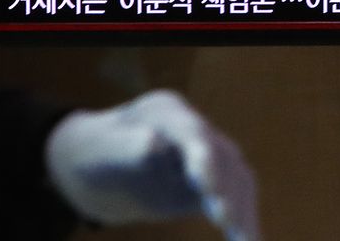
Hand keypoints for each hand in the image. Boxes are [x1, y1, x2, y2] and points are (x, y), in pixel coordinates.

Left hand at [44, 89, 258, 240]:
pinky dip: (245, 218)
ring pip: (238, 179)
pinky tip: (248, 239)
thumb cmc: (91, 153)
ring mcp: (208, 153)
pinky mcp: (213, 180)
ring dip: (245, 210)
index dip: (204, 162)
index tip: (208, 191)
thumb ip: (123, 146)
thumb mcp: (97, 149)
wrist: (94, 163)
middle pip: (224, 159)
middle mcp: (195, 129)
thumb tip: (153, 145)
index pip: (193, 135)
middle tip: (229, 224)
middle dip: (229, 192)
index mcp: (165, 112)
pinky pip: (236, 198)